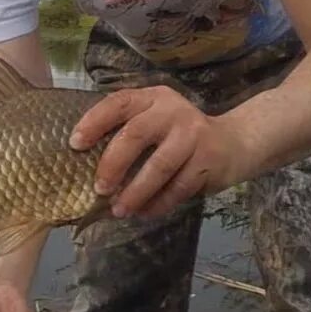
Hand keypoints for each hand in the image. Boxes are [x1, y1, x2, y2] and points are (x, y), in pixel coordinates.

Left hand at [69, 85, 251, 219]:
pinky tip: (144, 212)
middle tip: (99, 189)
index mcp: (153, 99)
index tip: (75, 144)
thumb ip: (127, 131)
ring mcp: (193, 135)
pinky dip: (158, 203)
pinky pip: (179, 187)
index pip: (118, 103)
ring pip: (159, 167)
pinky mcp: (209, 160)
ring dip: (135, 192)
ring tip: (119, 210)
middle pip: (136, 135)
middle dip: (112, 165)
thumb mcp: (155, 120)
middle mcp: (173, 112)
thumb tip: (85, 163)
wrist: (235, 142)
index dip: (94, 122)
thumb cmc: (179, 134)